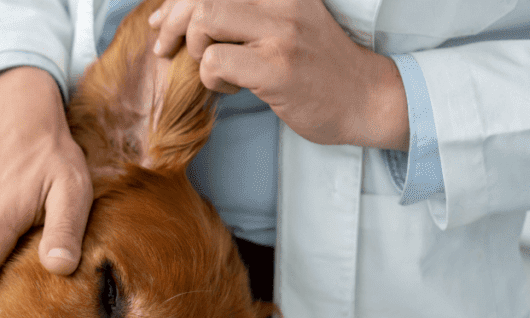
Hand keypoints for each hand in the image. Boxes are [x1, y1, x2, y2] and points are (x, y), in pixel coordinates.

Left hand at [149, 0, 408, 150]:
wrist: (366, 97)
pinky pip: (215, 61)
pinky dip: (211, 78)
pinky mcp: (277, 68)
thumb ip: (245, 11)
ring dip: (196, 49)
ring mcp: (281, 32)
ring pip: (205, 20)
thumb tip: (178, 12)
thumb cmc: (318, 65)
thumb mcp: (287, 19)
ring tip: (212, 67)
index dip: (178, 0)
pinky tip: (232, 87)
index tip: (163, 20)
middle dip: (173, 23)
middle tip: (167, 48)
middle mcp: (282, 1)